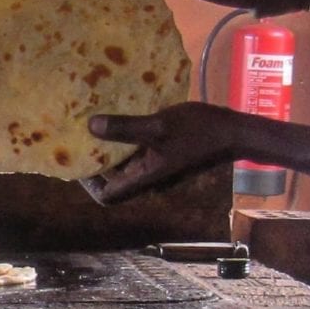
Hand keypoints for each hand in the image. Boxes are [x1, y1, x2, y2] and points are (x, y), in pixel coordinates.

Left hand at [80, 102, 252, 204]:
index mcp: (144, 178)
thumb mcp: (160, 126)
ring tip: (94, 120)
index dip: (88, 183)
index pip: (107, 196)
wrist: (234, 131)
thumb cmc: (198, 131)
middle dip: (95, 159)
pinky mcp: (164, 151)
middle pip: (113, 178)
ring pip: (125, 162)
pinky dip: (126, 136)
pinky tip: (121, 112)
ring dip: (110, 145)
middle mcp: (148, 176)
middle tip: (78, 135)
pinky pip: (138, 149)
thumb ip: (126, 128)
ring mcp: (157, 164)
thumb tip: (90, 126)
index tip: (76, 159)